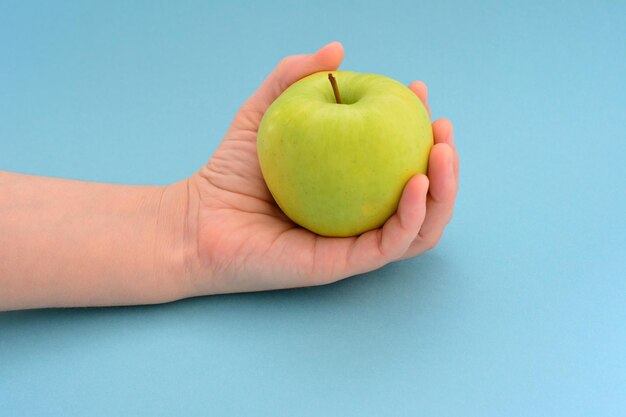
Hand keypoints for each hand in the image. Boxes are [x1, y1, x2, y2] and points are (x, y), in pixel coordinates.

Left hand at [183, 41, 459, 295]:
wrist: (199, 219)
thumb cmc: (230, 170)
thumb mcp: (265, 111)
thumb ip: (294, 76)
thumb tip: (338, 49)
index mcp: (351, 186)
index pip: (399, 159)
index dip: (417, 125)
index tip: (417, 91)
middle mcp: (359, 215)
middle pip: (422, 198)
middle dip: (446, 164)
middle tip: (443, 129)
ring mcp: (353, 242)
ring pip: (419, 228)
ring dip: (445, 193)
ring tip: (444, 154)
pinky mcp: (342, 264)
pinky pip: (390, 245)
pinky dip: (413, 216)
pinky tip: (418, 184)